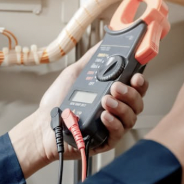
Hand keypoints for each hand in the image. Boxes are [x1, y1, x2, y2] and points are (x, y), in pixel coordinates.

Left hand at [9, 45, 147, 177]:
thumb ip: (92, 59)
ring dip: (121, 107)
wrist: (43, 124)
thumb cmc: (59, 101)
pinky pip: (119, 132)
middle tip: (115, 87)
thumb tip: (104, 43)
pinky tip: (104, 115)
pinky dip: (114, 123)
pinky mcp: (107, 140)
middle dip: (130, 93)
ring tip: (106, 100)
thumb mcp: (76, 73)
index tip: (135, 76)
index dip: (140, 81)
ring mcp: (114, 125)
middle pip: (138, 101)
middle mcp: (118, 109)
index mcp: (115, 93)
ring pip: (131, 117)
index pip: (136, 87)